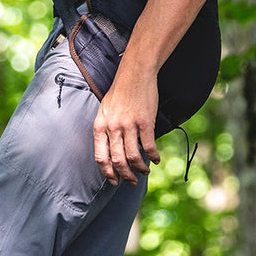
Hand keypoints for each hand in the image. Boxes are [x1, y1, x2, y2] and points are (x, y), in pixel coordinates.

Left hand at [92, 69, 160, 184]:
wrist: (134, 74)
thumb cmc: (119, 92)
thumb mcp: (105, 111)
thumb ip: (105, 130)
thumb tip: (110, 151)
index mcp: (100, 126)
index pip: (101, 157)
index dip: (108, 173)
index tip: (114, 181)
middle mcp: (113, 127)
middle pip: (118, 161)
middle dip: (125, 175)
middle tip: (131, 181)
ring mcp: (129, 125)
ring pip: (134, 157)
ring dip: (140, 168)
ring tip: (144, 171)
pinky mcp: (145, 122)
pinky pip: (149, 146)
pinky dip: (153, 156)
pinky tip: (156, 159)